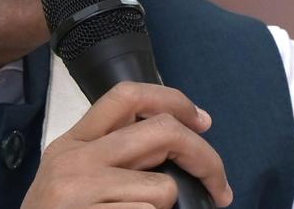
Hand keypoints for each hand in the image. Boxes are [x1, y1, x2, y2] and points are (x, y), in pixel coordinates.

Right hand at [22, 82, 232, 207]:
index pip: (127, 96)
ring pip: (163, 187)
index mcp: (74, 142)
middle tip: (220, 186)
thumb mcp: (73, 176)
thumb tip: (178, 137)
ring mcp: (82, 191)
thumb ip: (113, 153)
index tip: (202, 121)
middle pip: (161, 131)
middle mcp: (76, 159)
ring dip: (167, 208)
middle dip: (205, 158)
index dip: (173, 100)